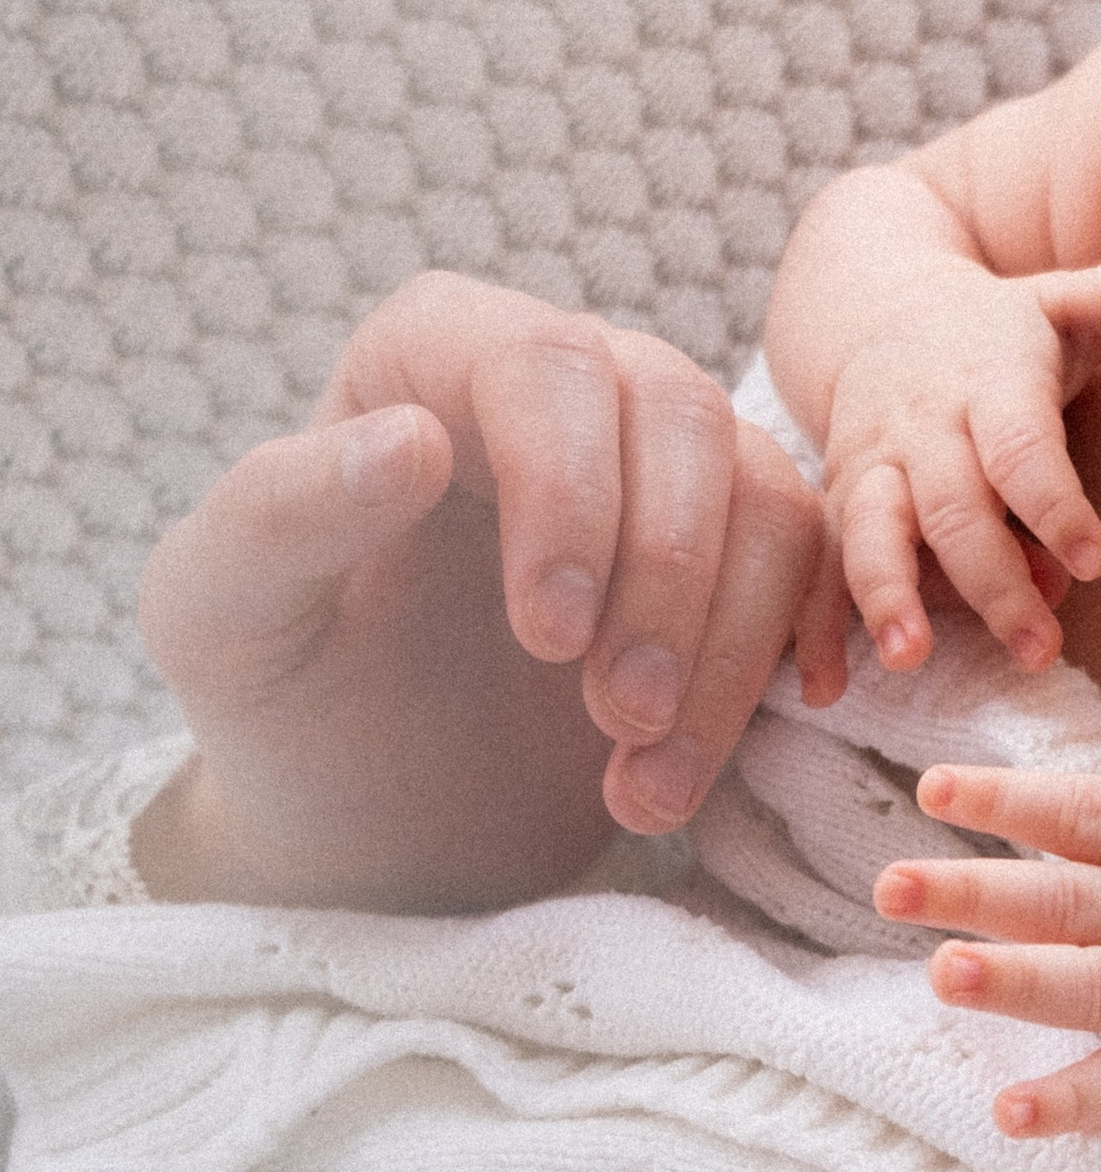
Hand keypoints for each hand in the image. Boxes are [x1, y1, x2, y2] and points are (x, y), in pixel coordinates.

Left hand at [134, 274, 831, 911]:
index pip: (547, 364)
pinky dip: (775, 671)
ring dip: (723, 653)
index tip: (547, 637)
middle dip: (664, 577)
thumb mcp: (223, 610)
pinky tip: (707, 759)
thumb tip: (411, 441)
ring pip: (763, 497)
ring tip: (641, 787)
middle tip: (612, 717)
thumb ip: (283, 511)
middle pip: (679, 411)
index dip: (571, 492)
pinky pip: (807, 572)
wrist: (362, 817)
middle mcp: (564, 382)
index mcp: (433, 355)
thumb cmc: (279, 692)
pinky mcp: (728, 558)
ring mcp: (659, 466)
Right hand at [824, 247, 1100, 675]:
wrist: (878, 312)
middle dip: (991, 580)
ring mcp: (871, 464)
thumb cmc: (1002, 332)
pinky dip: (819, 624)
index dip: (1054, 502)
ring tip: (910, 658)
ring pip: (871, 531)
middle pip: (954, 507)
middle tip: (1037, 650)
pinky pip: (820, 563)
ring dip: (887, 595)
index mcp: (989, 378)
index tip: (1094, 561)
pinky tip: (830, 686)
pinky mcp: (835, 500)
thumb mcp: (1067, 306)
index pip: (1022, 445)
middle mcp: (923, 424)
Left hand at [870, 648, 1100, 1134]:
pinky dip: (1073, 1102)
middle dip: (978, 893)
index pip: (1088, 812)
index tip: (935, 789)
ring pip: (1093, 987)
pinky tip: (1010, 1113)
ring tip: (944, 976)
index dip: (1013, 798)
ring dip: (1018, 984)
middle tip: (890, 886)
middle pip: (1069, 900)